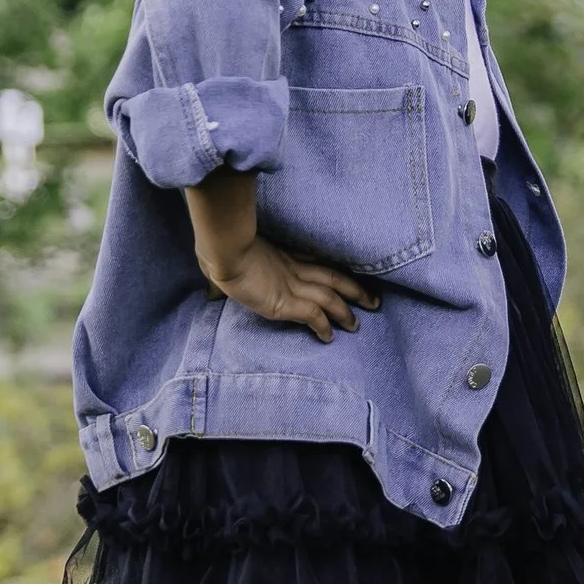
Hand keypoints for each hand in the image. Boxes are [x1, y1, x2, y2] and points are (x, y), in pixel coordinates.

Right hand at [203, 231, 376, 340]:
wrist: (222, 249)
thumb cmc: (218, 248)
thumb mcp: (227, 254)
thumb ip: (228, 268)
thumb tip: (210, 283)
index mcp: (283, 254)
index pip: (319, 263)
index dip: (337, 271)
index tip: (353, 277)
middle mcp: (293, 269)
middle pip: (335, 278)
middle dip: (356, 289)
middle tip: (373, 300)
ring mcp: (291, 285)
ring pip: (331, 297)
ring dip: (346, 311)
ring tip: (357, 325)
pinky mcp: (285, 302)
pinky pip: (313, 315)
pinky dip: (324, 326)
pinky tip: (330, 336)